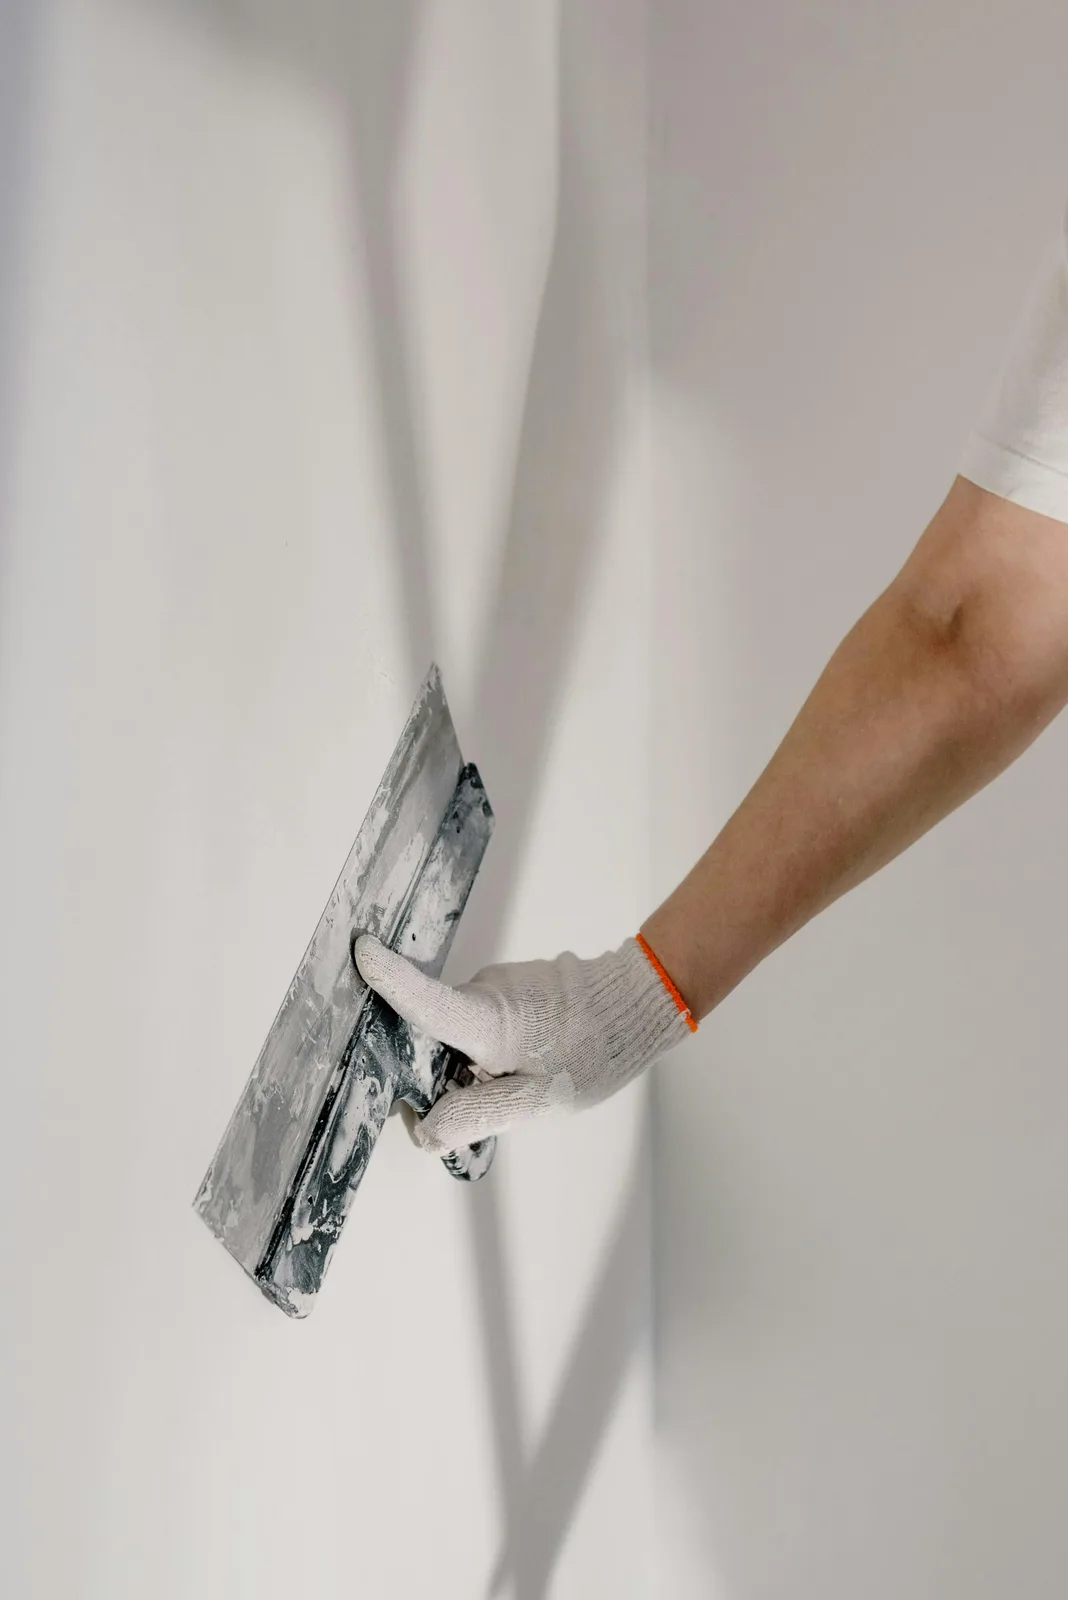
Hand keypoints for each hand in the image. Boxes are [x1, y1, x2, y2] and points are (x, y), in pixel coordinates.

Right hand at [352, 934, 695, 1153]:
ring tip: (520, 1075)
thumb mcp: (537, 1101)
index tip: (360, 951)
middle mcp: (483, 993)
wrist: (639, 1005)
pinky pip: (480, 1019)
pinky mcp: (509, 985)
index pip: (426, 1000)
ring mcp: (496, 984)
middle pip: (431, 1032)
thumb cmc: (594, 1052)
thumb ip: (477, 1115)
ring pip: (457, 1030)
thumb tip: (424, 1129)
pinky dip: (488, 1044)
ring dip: (470, 1060)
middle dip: (438, 1070)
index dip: (389, 980)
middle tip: (482, 1096)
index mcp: (486, 1021)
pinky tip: (525, 1059)